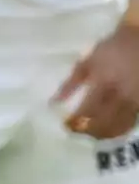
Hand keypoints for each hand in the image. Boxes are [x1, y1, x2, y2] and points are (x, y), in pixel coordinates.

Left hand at [54, 20, 138, 139]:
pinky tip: (107, 129)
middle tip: (76, 131)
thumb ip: (70, 84)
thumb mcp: (87, 62)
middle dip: (88, 131)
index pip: (88, 110)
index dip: (76, 121)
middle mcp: (122, 94)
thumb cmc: (110, 50)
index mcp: (104, 82)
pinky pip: (130, 122)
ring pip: (119, 126)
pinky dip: (117, 129)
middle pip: (104, 123)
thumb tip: (53, 103)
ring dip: (102, 133)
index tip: (65, 124)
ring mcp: (136, 100)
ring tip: (89, 132)